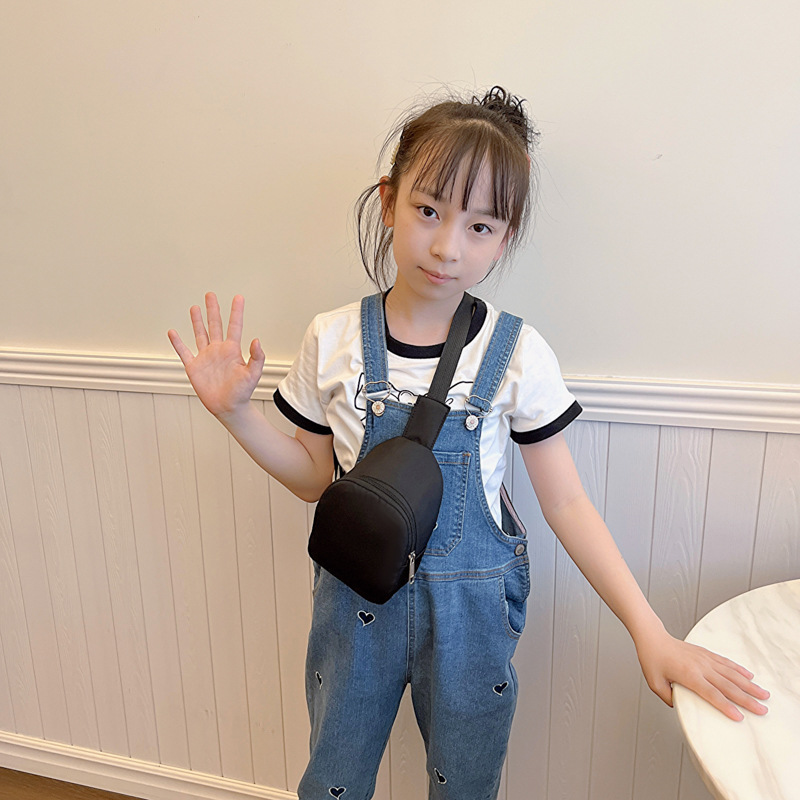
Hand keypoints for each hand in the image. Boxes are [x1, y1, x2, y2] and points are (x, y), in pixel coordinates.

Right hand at [167, 293, 264, 417]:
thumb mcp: (253, 374)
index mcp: (232, 350)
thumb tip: (257, 340)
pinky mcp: (194, 367)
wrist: (228, 407)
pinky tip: (173, 332)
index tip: (238, 297)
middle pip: (215, 325)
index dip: (236, 311)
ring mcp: (205, 357)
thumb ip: (256, 357)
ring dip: (197, 321)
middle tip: (210, 295)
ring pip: (200, 334)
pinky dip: (177, 343)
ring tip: (195, 307)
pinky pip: (184, 352)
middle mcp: (218, 350)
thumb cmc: (242, 393)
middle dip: (213, 310)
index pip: (235, 326)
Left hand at [635, 628, 769, 720]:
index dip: (726, 706)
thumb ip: (668, 697)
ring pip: (731, 673)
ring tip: (764, 694)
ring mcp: (705, 659)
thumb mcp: (655, 683)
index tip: (739, 717)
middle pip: (728, 686)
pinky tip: (749, 676)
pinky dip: (739, 669)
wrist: (653, 638)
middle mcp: (700, 667)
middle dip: (747, 699)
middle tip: (762, 710)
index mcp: (688, 675)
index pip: (711, 694)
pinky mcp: (706, 653)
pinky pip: (726, 662)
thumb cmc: (652, 660)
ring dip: (749, 685)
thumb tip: (680, 707)